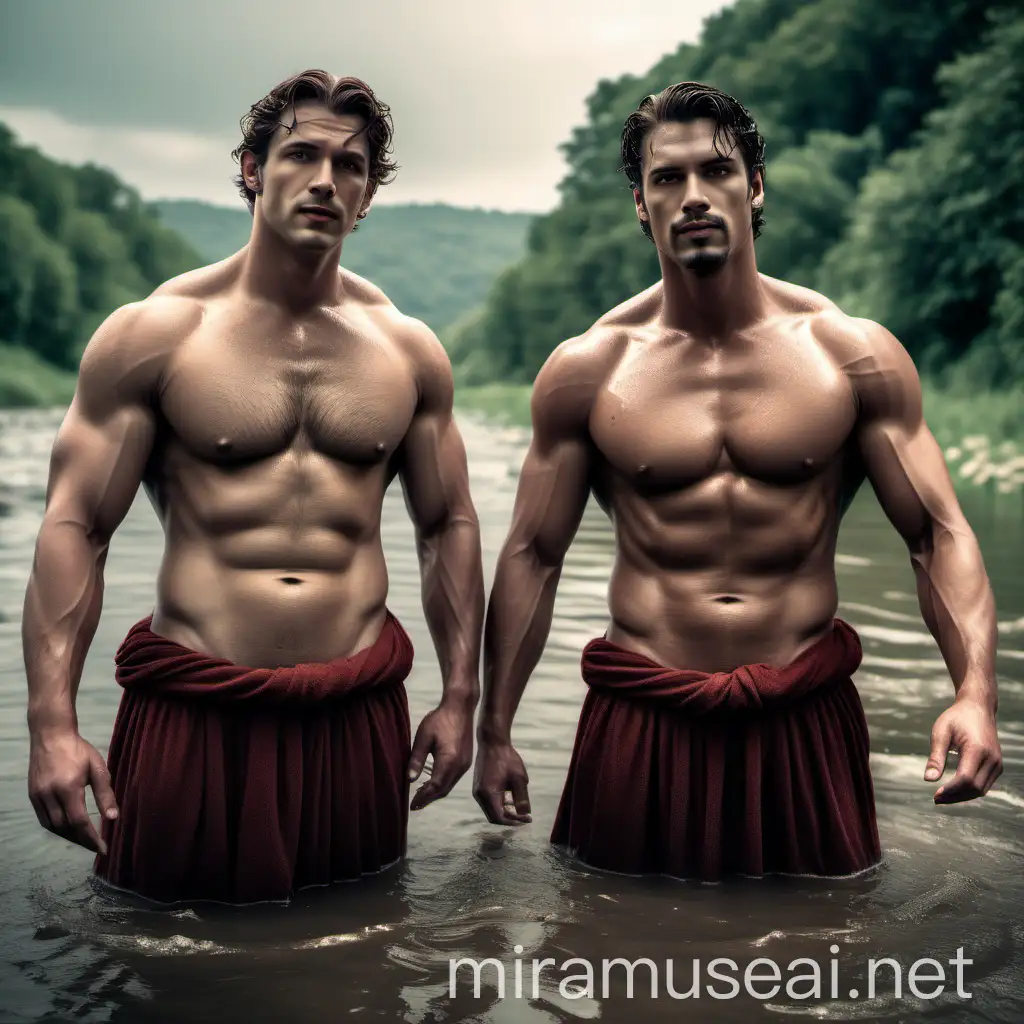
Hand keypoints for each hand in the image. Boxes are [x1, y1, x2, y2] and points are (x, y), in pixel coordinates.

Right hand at [28, 729, 117, 853]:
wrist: (51, 735)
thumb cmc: (79, 749)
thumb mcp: (98, 768)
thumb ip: (105, 794)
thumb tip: (113, 818)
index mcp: (68, 788)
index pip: (80, 822)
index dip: (92, 839)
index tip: (103, 849)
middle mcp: (49, 795)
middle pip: (65, 828)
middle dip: (81, 840)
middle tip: (96, 846)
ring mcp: (38, 796)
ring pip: (53, 827)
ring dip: (69, 836)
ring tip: (84, 839)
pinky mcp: (32, 795)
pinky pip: (44, 819)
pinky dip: (57, 827)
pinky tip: (68, 828)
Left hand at [407, 700, 473, 810]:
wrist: (460, 707)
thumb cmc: (440, 719)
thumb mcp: (423, 737)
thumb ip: (416, 759)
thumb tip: (410, 779)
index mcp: (449, 761)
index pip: (434, 787)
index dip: (422, 798)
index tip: (411, 805)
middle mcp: (460, 766)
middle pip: (443, 790)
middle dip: (428, 799)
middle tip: (414, 805)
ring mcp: (465, 764)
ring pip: (449, 786)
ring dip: (435, 793)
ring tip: (420, 796)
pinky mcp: (466, 761)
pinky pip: (454, 778)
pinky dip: (442, 784)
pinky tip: (432, 782)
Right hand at [473, 739, 531, 824]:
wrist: (492, 742)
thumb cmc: (507, 758)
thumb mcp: (519, 778)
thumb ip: (522, 798)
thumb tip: (525, 814)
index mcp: (488, 794)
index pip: (499, 818)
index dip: (514, 822)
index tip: (527, 819)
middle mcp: (479, 795)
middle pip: (494, 817)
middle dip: (510, 819)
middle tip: (524, 816)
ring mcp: (477, 790)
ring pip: (490, 810)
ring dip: (504, 811)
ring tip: (519, 808)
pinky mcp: (478, 786)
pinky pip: (488, 801)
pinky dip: (499, 804)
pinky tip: (510, 798)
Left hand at [924, 698, 1001, 803]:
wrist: (978, 708)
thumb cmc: (956, 718)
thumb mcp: (941, 732)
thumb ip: (936, 757)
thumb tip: (928, 780)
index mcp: (978, 749)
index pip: (965, 779)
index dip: (950, 790)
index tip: (935, 795)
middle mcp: (992, 759)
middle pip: (974, 788)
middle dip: (955, 797)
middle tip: (935, 799)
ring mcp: (997, 763)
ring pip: (981, 790)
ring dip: (962, 796)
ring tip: (942, 797)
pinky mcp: (997, 765)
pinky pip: (984, 784)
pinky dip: (969, 790)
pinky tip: (954, 790)